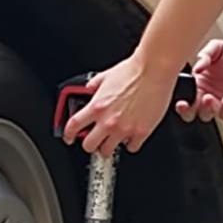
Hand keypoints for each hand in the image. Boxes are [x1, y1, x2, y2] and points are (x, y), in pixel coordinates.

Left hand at [62, 54, 179, 156]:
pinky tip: (131, 135)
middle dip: (90, 144)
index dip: (68, 134)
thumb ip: (94, 85)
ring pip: (108, 151)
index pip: (73, 126)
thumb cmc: (134, 70)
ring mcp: (124, 129)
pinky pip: (131, 147)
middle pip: (88, 145)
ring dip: (109, 146)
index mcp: (97, 106)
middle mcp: (108, 121)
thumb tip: (90, 89)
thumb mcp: (106, 76)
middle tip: (95, 141)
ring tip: (114, 139)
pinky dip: (130, 143)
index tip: (69, 138)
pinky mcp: (141, 132)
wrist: (154, 70)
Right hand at [175, 39, 222, 122]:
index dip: (179, 99)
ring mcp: (219, 103)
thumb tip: (195, 68)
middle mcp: (207, 94)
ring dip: (205, 109)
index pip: (184, 95)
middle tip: (187, 105)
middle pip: (190, 111)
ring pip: (206, 115)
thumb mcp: (217, 48)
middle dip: (186, 111)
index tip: (179, 98)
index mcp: (199, 82)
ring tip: (209, 98)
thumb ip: (204, 55)